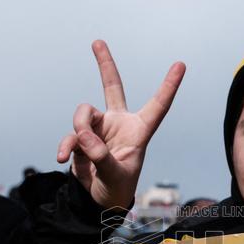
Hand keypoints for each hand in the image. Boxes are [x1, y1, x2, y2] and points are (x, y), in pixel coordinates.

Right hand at [57, 40, 185, 208]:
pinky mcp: (81, 139)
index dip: (168, 86)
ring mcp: (98, 129)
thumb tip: (83, 135)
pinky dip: (66, 145)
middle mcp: (118, 124)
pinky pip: (71, 135)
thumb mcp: (115, 176)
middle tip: (97, 42)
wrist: (99, 201)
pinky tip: (63, 158)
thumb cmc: (117, 188)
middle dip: (105, 64)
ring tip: (82, 150)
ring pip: (83, 114)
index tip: (180, 65)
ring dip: (79, 129)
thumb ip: (101, 156)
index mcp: (139, 131)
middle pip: (112, 87)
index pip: (157, 106)